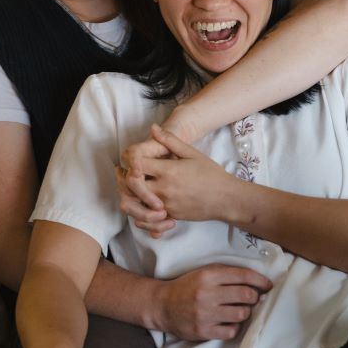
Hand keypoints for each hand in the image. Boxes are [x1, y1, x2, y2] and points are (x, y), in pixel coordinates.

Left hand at [115, 112, 210, 232]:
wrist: (226, 199)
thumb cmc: (211, 174)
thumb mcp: (192, 153)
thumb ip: (170, 141)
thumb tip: (153, 128)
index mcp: (168, 171)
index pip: (137, 165)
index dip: (129, 161)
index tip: (129, 160)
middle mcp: (164, 189)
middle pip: (131, 186)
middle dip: (123, 180)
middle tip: (121, 174)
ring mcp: (166, 205)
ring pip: (136, 205)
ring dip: (128, 197)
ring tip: (127, 189)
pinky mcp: (170, 216)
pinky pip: (147, 219)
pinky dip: (140, 213)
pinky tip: (140, 204)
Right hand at [153, 264, 271, 339]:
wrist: (163, 305)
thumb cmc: (188, 287)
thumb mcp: (204, 273)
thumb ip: (227, 274)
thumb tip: (256, 283)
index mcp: (209, 276)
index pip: (243, 276)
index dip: (261, 280)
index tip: (268, 285)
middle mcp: (207, 294)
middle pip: (246, 295)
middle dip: (255, 297)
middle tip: (255, 298)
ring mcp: (205, 314)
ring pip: (241, 314)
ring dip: (245, 312)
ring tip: (240, 310)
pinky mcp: (203, 331)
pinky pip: (231, 331)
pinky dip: (235, 327)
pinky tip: (229, 322)